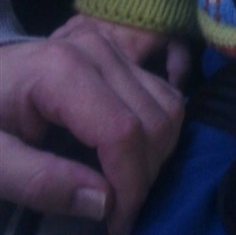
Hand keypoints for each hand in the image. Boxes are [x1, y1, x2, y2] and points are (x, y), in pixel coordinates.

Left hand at [0, 20, 184, 234]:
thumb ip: (38, 182)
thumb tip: (103, 203)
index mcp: (62, 70)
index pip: (122, 131)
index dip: (129, 185)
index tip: (116, 226)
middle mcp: (97, 50)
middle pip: (153, 119)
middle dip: (143, 177)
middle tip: (116, 215)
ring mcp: (112, 48)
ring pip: (168, 105)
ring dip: (156, 155)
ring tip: (123, 188)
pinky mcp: (119, 54)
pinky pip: (162, 94)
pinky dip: (158, 132)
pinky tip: (130, 157)